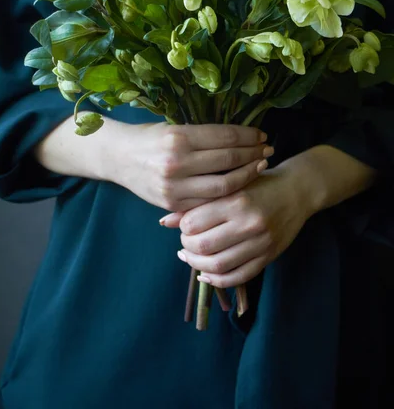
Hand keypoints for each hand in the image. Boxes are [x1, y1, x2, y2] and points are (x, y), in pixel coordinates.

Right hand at [106, 122, 272, 211]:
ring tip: (260, 166)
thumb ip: (202, 135)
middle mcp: (177, 162)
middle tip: (268, 150)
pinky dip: (228, 194)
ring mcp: (175, 186)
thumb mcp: (173, 128)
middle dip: (253, 154)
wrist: (117, 158)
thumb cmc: (149, 138)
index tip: (262, 135)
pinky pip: (209, 201)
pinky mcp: (173, 203)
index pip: (225, 137)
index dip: (248, 136)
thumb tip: (240, 136)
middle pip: (228, 160)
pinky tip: (240, 185)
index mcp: (178, 138)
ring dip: (247, 175)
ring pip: (223, 185)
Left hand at [161, 160, 313, 287]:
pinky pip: (238, 277)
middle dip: (187, 247)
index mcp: (235, 200)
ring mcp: (260, 242)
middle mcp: (248, 222)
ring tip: (192, 258)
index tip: (184, 226)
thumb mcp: (230, 186)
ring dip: (198, 266)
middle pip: (203, 246)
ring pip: (218, 265)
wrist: (298, 190)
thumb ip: (200, 202)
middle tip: (185, 242)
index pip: (194, 222)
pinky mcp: (268, 257)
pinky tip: (206, 273)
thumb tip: (166, 222)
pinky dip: (217, 280)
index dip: (182, 228)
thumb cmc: (259, 184)